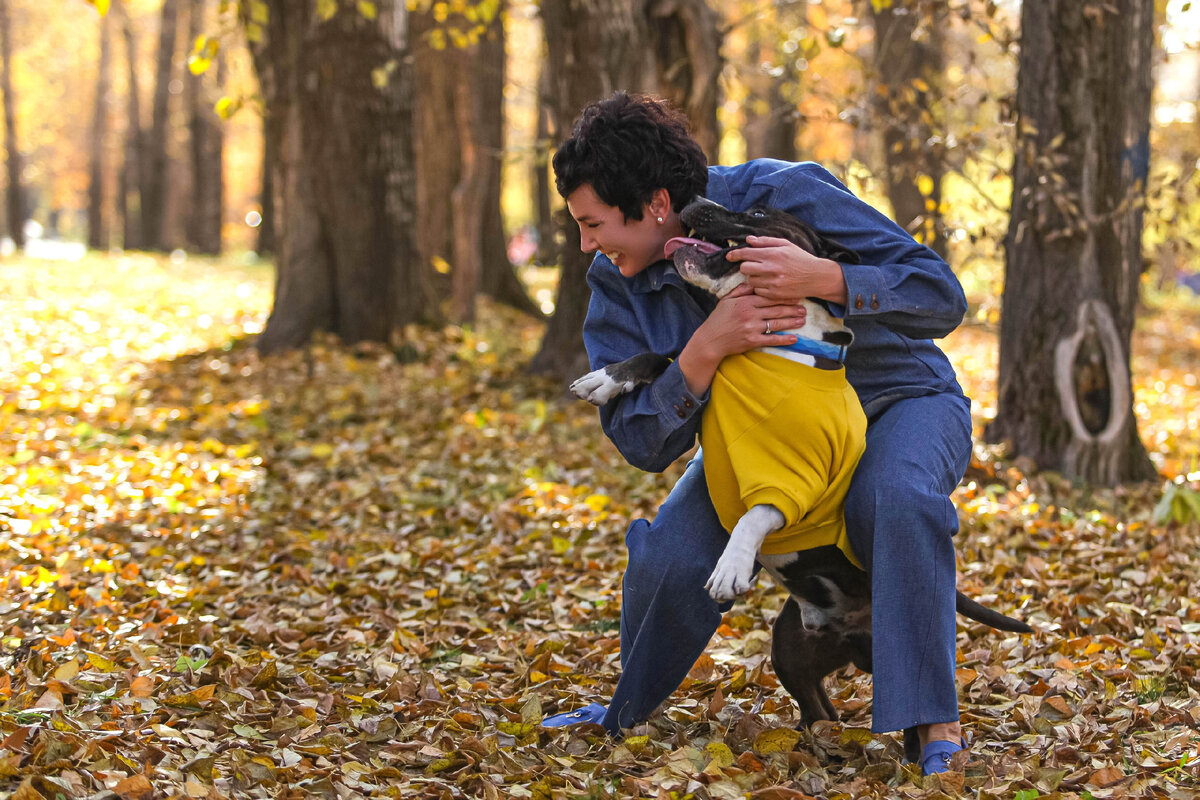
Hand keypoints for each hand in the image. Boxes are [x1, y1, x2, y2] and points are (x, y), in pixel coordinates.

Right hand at [695, 284, 806, 360]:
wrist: (710, 340)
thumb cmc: (718, 319)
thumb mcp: (727, 300)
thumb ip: (740, 290)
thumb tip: (753, 280)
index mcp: (745, 302)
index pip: (768, 297)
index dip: (783, 296)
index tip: (795, 295)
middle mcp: (750, 314)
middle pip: (776, 309)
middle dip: (792, 309)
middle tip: (804, 308)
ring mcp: (752, 328)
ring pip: (776, 324)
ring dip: (792, 322)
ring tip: (802, 320)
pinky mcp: (752, 341)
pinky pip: (771, 340)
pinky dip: (783, 339)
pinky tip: (794, 338)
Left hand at [726, 235, 846, 304]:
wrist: (816, 277)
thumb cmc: (800, 259)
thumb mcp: (786, 245)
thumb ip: (765, 242)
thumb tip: (748, 240)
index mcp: (773, 254)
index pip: (746, 253)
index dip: (735, 254)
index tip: (729, 256)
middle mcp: (771, 268)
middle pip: (744, 268)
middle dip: (746, 266)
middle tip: (754, 266)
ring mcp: (772, 283)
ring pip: (750, 281)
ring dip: (754, 277)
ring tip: (765, 275)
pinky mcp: (774, 294)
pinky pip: (758, 291)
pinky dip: (760, 287)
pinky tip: (770, 283)